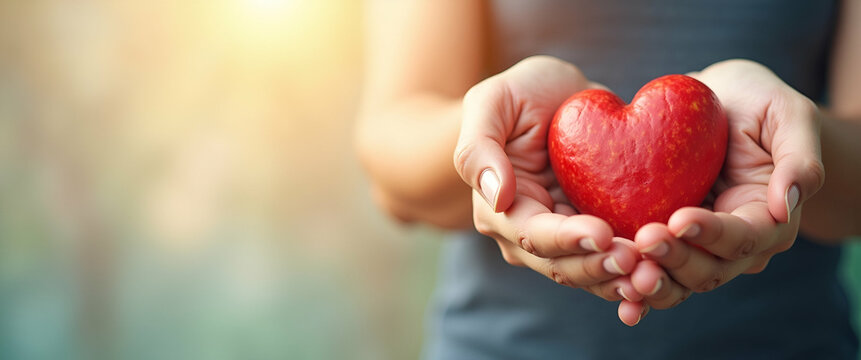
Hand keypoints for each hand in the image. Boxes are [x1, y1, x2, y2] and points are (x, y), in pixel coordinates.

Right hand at [454, 56, 640, 300]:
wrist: (558, 97)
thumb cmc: (519, 95)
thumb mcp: (492, 102)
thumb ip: (479, 148)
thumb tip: (498, 197)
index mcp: (500, 211)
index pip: (532, 235)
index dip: (566, 240)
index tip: (602, 234)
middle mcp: (528, 237)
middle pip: (563, 266)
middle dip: (599, 267)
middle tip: (637, 259)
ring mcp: (566, 241)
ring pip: (592, 274)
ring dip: (621, 279)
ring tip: (654, 273)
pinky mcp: (601, 235)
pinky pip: (616, 262)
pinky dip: (638, 272)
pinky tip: (663, 272)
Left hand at [621, 59, 825, 320]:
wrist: (716, 103)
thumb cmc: (757, 102)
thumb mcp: (787, 115)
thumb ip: (799, 158)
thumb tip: (789, 204)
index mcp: (768, 219)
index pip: (744, 239)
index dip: (712, 234)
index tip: (679, 219)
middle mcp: (734, 244)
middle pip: (708, 270)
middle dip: (676, 260)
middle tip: (643, 242)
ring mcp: (697, 247)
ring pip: (677, 280)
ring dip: (650, 279)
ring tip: (622, 263)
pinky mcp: (664, 240)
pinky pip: (649, 268)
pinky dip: (631, 280)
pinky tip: (611, 283)